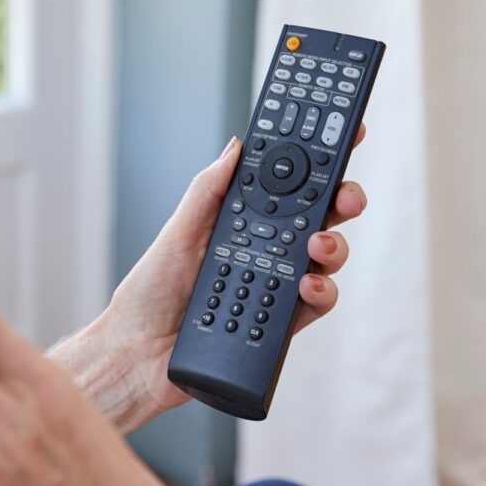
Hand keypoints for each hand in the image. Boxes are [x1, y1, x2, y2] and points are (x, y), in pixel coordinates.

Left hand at [66, 128, 368, 432]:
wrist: (139, 352)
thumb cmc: (150, 292)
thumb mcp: (177, 232)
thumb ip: (208, 191)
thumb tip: (238, 147)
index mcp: (241, 222)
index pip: (287, 186)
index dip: (317, 162)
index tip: (344, 134)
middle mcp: (264, 251)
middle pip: (317, 218)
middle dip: (342, 199)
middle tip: (346, 194)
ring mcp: (276, 285)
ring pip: (324, 258)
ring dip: (333, 245)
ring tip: (319, 244)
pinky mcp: (281, 323)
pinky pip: (316, 304)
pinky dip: (321, 291)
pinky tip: (307, 285)